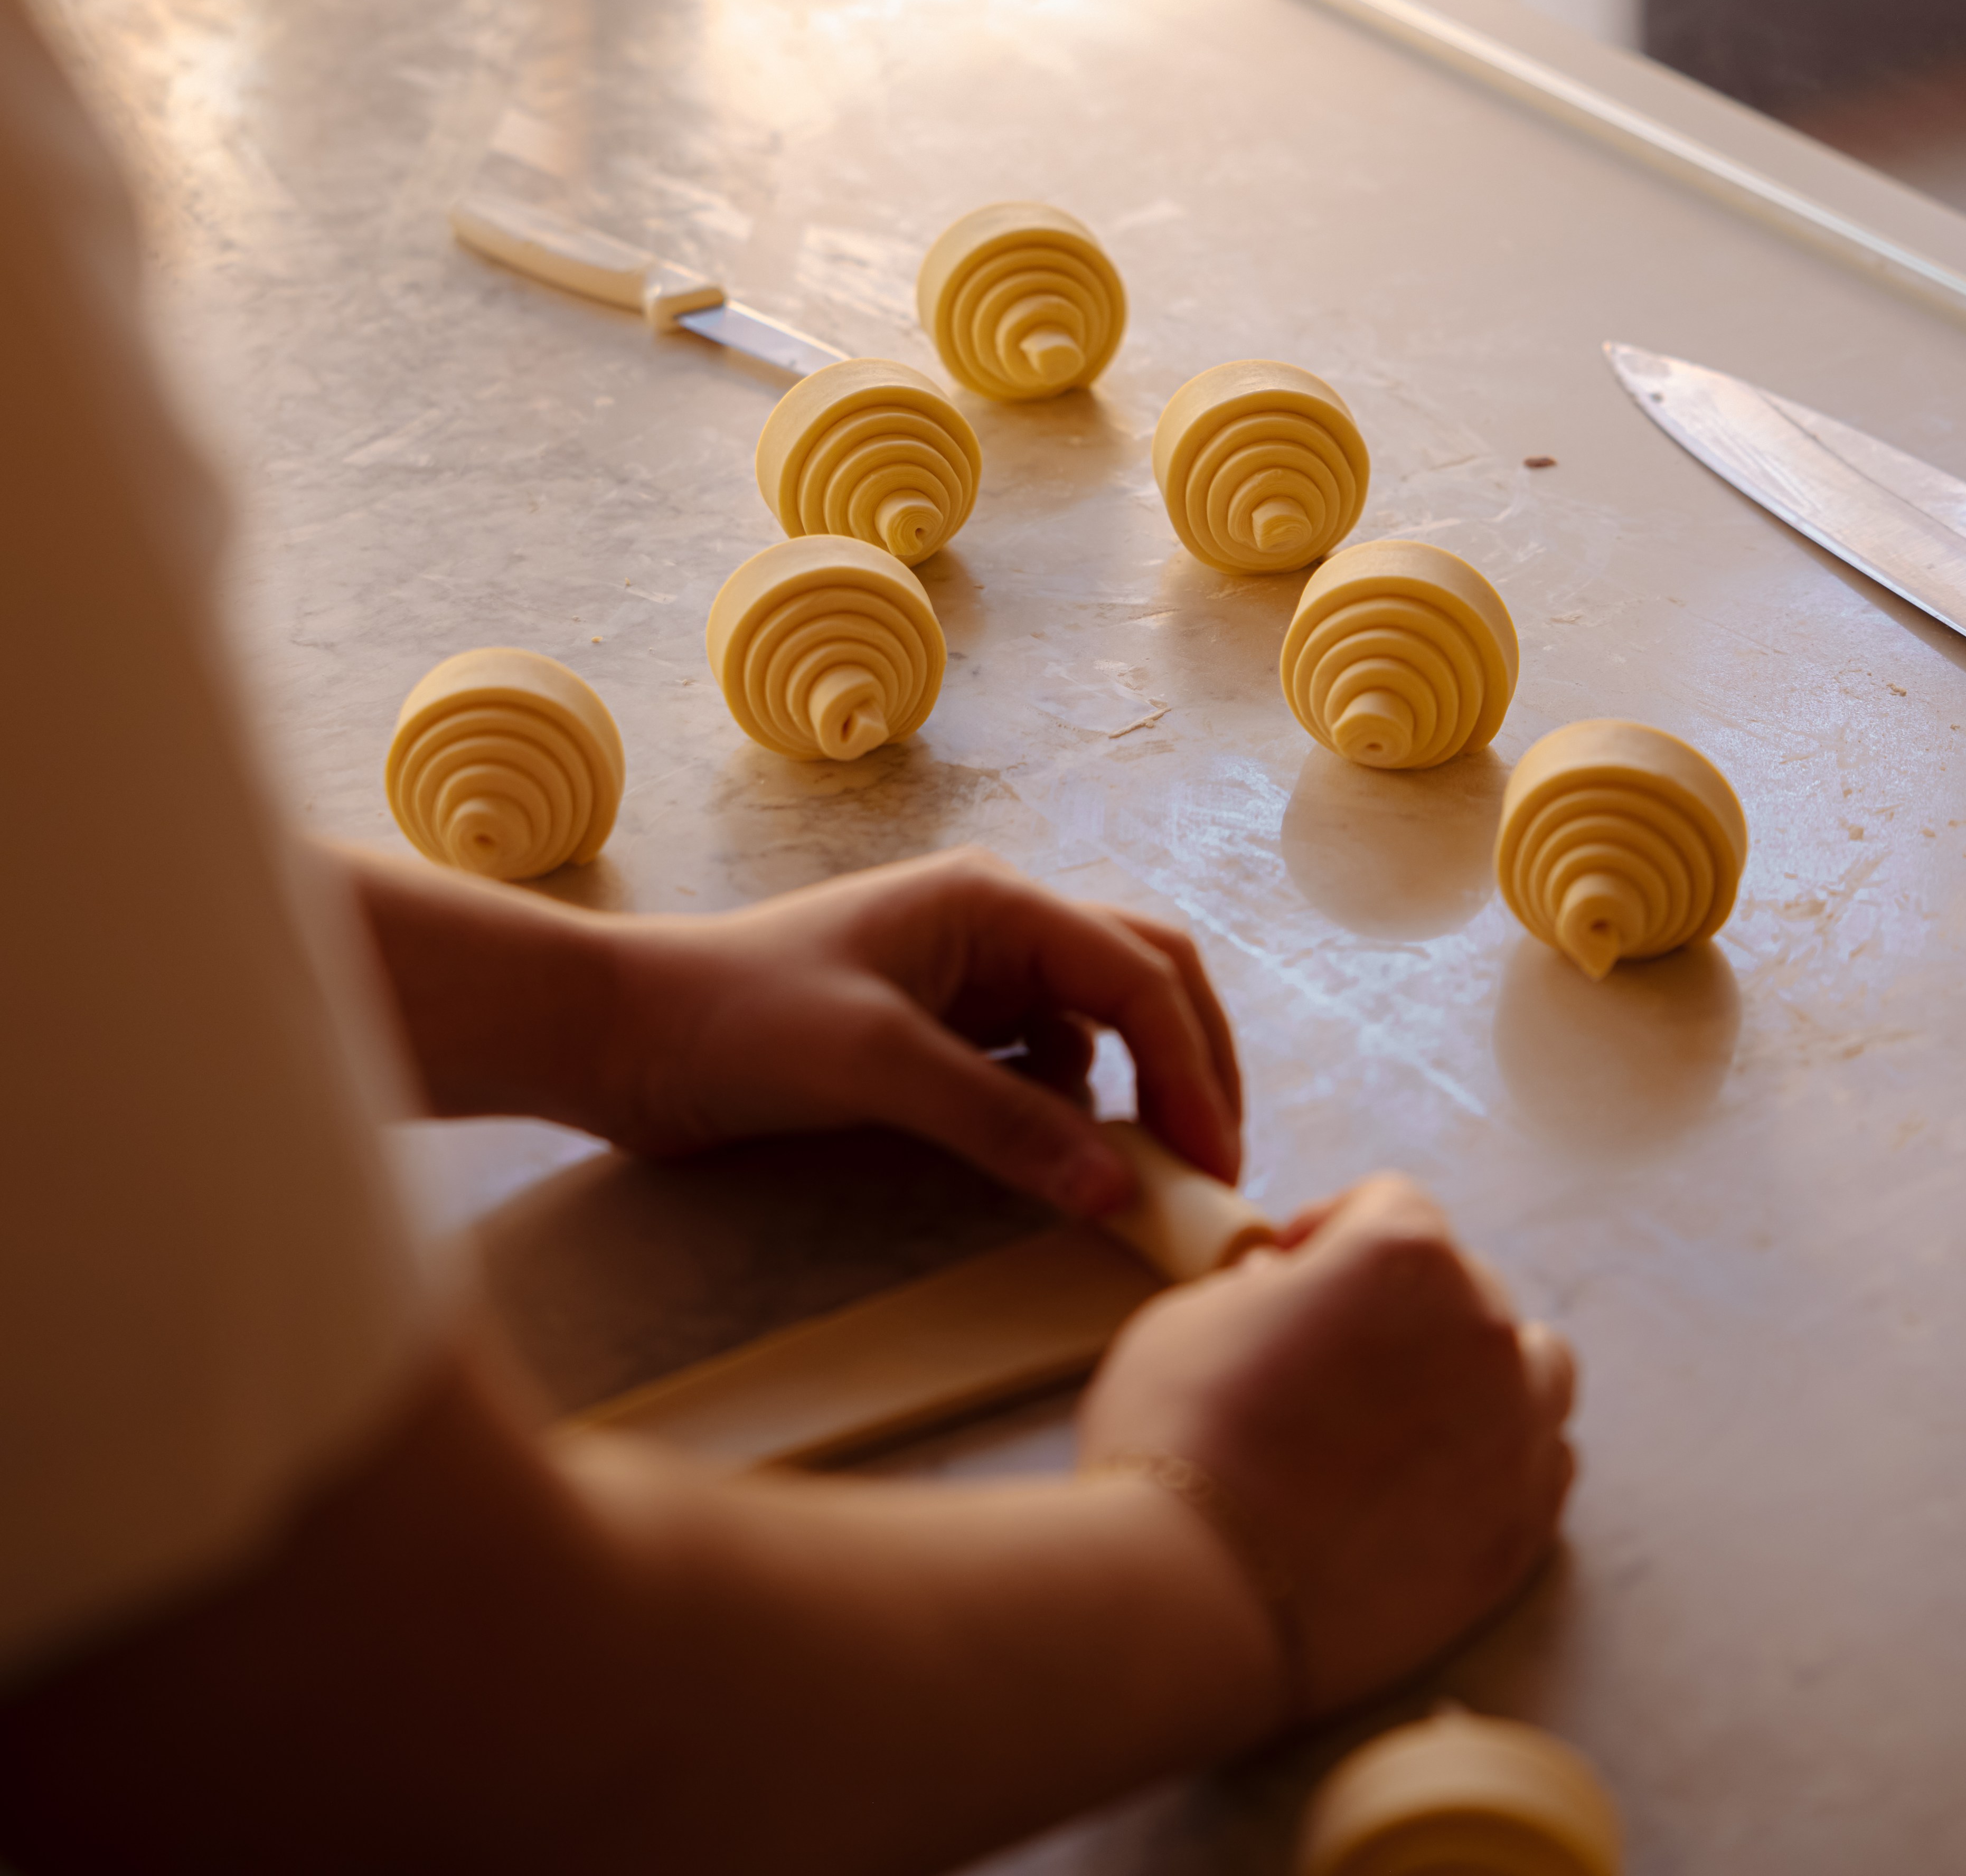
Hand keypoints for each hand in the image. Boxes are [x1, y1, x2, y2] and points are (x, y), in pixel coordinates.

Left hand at [594, 848, 1243, 1215]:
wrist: (625, 1034)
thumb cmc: (737, 1021)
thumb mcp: (874, 1068)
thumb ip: (1002, 1123)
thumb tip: (1119, 1188)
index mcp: (993, 901)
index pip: (1139, 974)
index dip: (1191, 1067)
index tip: (1211, 1163)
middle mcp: (996, 924)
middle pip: (1145, 979)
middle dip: (1193, 1065)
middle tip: (1216, 1168)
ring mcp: (971, 975)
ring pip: (1103, 1021)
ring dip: (1145, 1086)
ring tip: (1162, 1174)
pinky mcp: (943, 1028)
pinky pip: (1046, 1061)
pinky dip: (1080, 1107)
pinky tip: (1066, 1156)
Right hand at [1079, 1175, 1574, 1717]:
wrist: (1199, 1590)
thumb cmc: (1181, 1434)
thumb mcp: (1199, 1311)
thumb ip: (1268, 1287)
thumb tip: (1291, 1292)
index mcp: (1402, 1254)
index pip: (1393, 1204)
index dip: (1335, 1230)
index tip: (1294, 1270)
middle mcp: (1481, 1327)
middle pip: (1464, 1285)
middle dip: (1405, 1307)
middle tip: (1338, 1357)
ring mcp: (1513, 1432)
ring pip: (1534, 1368)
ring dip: (1481, 1372)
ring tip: (1411, 1414)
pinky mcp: (1521, 1529)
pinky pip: (1543, 1464)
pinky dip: (1501, 1458)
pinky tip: (1435, 1483)